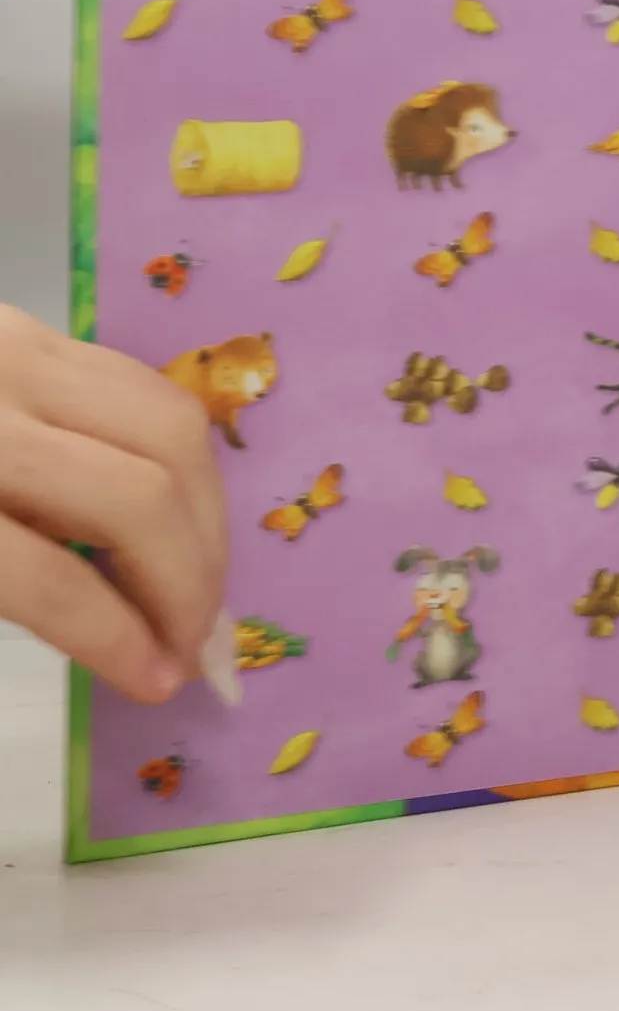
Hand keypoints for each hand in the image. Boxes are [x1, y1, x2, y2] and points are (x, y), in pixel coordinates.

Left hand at [0, 306, 228, 701]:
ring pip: (171, 429)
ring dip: (206, 516)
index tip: (155, 683)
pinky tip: (168, 509)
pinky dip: (178, 458)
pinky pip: (147, 388)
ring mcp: (12, 351)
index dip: (117, 640)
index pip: (50, 580)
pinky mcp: (30, 328)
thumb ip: (4, 586)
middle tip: (192, 636)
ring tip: (196, 576)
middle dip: (188, 579)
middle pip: (141, 495)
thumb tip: (128, 636)